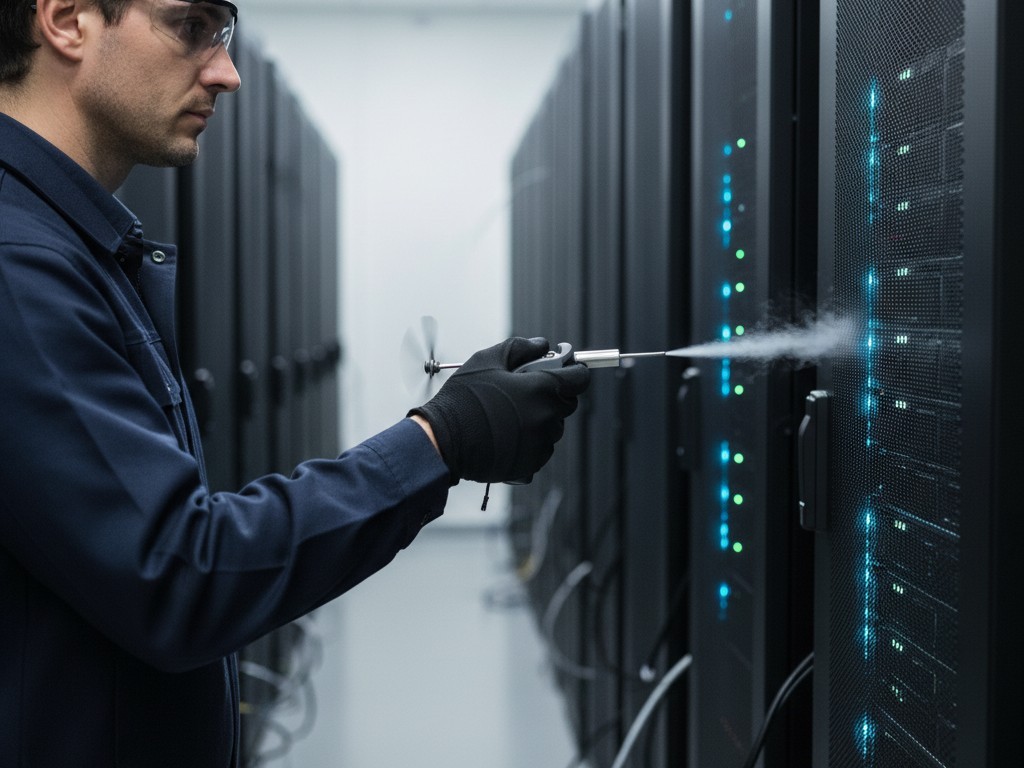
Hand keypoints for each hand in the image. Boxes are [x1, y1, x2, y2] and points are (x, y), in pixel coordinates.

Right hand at [409, 337, 590, 483]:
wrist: (443, 439)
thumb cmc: (463, 399)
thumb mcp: (487, 359)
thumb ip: (521, 348)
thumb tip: (542, 345)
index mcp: (541, 389)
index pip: (579, 379)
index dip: (573, 371)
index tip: (565, 368)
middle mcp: (546, 418)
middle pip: (567, 403)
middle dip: (553, 395)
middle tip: (525, 391)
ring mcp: (540, 444)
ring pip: (553, 427)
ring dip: (540, 419)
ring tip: (509, 415)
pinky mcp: (531, 464)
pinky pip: (541, 448)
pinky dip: (530, 441)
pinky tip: (506, 434)